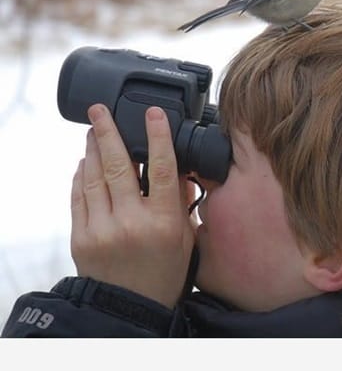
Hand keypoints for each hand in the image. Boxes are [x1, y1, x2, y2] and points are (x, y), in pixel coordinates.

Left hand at [70, 104, 194, 308]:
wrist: (130, 309)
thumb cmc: (163, 273)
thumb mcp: (184, 238)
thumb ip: (179, 202)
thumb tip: (176, 168)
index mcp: (162, 222)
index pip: (161, 169)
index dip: (158, 137)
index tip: (153, 113)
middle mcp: (131, 222)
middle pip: (119, 165)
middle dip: (107, 132)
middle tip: (99, 110)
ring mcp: (101, 229)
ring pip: (94, 177)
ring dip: (92, 150)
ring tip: (92, 131)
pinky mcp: (80, 237)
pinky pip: (78, 197)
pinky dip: (80, 176)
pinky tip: (85, 162)